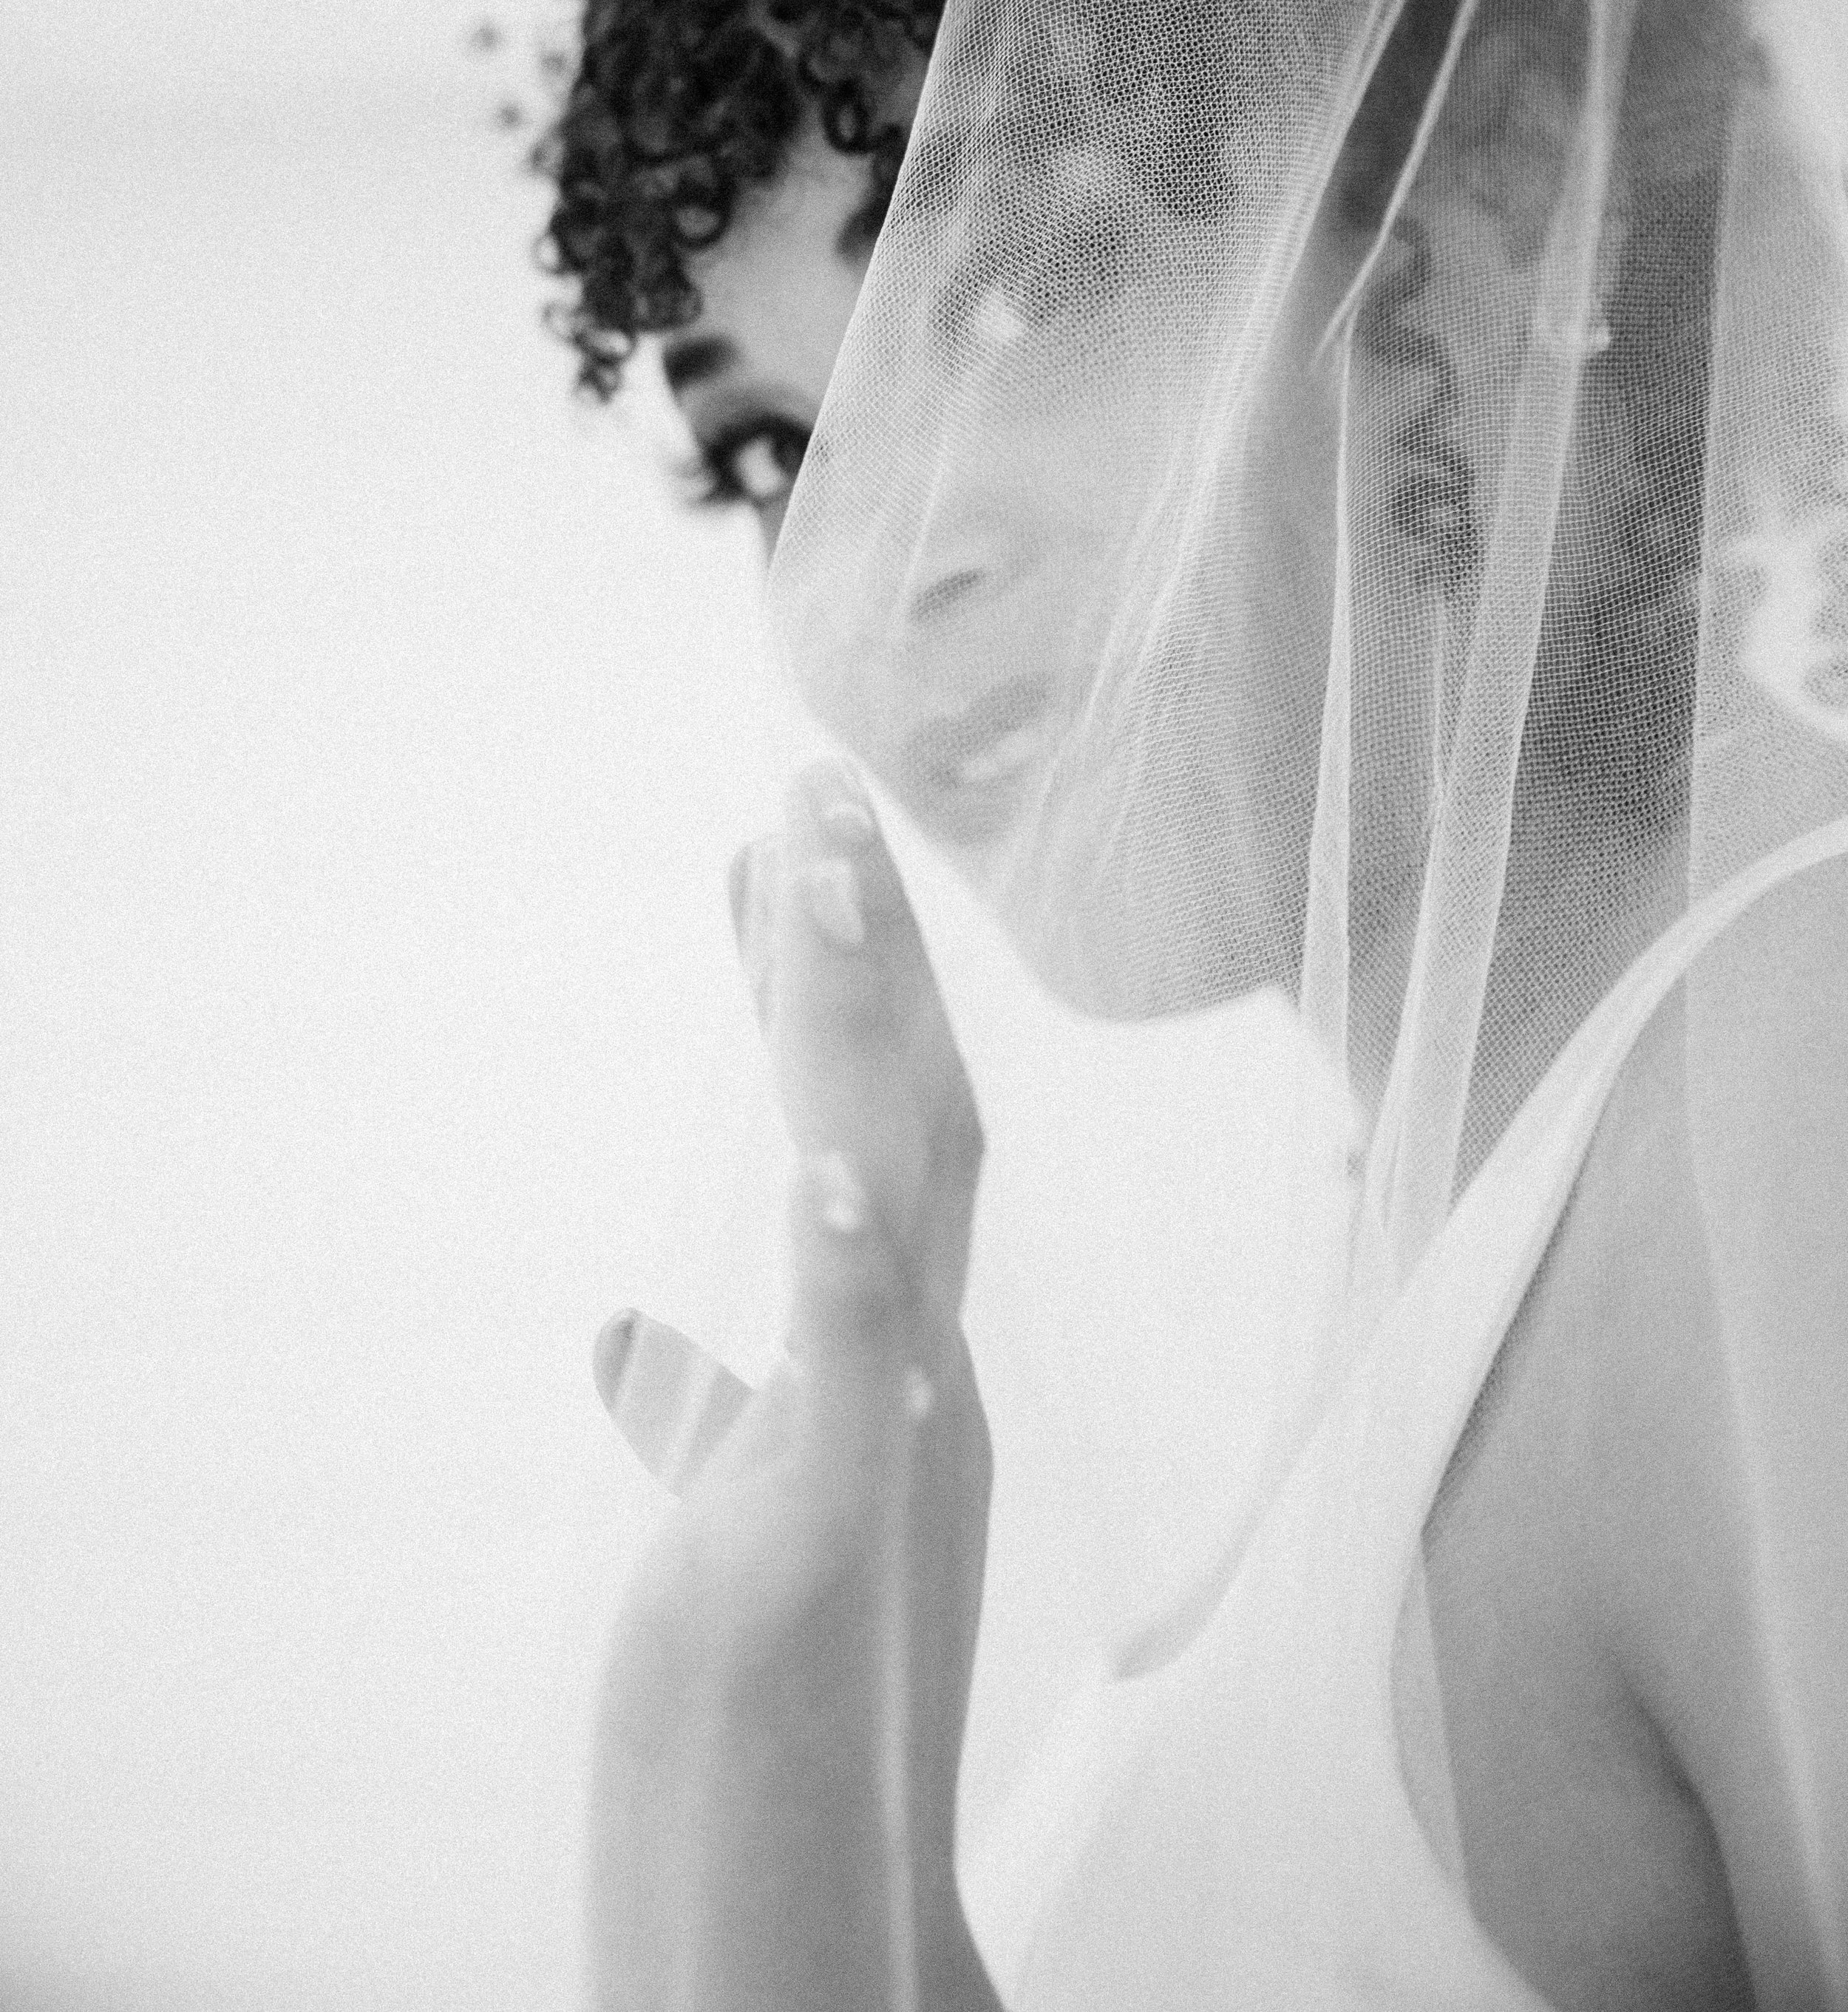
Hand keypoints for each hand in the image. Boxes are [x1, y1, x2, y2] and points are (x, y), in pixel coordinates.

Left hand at [586, 762, 1000, 2011]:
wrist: (822, 1952)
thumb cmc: (771, 1734)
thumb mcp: (724, 1530)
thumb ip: (703, 1414)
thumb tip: (630, 1332)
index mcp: (894, 1375)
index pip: (866, 1138)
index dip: (822, 992)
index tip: (773, 854)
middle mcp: (922, 1388)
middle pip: (907, 1123)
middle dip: (859, 950)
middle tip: (812, 780)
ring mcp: (891, 1460)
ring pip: (892, 1203)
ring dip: (852, 1033)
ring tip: (816, 870)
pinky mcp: (835, 1554)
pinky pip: (855, 1391)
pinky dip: (844, 1270)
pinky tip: (822, 1167)